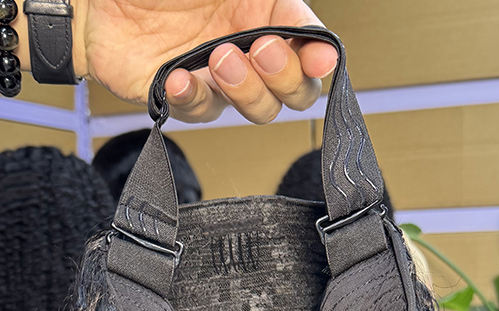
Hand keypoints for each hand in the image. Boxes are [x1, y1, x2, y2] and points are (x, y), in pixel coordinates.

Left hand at [74, 0, 337, 122]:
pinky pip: (202, 112)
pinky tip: (179, 77)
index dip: (318, 55)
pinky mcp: (184, 97)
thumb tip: (297, 12)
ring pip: (257, 109)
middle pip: (293, 90)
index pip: (308, 42)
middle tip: (259, 49)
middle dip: (284, 76)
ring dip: (245, 89)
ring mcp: (217, 77)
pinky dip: (194, 98)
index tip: (319, 56)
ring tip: (218, 58)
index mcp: (263, 10)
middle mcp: (246, 48)